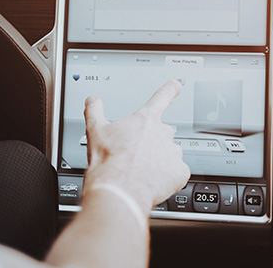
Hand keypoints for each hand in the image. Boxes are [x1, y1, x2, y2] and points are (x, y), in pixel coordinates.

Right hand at [82, 80, 189, 213]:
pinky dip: (168, 176)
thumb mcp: (94, 130)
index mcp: (144, 120)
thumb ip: (94, 110)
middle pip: (162, 133)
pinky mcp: (180, 172)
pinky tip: (153, 180)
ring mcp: (173, 153)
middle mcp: (163, 133)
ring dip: (159, 160)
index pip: (161, 98)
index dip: (170, 90)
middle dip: (151, 142)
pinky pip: (177, 172)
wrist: (118, 188)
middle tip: (135, 154)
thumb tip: (92, 100)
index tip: (176, 85)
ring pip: (169, 154)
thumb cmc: (108, 160)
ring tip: (142, 170)